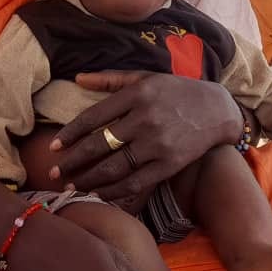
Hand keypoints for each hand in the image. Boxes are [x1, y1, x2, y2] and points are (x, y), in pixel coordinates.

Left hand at [48, 70, 241, 206]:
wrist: (217, 109)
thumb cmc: (176, 91)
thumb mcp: (145, 77)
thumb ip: (110, 78)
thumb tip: (77, 78)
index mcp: (136, 94)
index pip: (94, 116)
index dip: (70, 134)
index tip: (54, 146)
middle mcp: (145, 118)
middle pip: (100, 144)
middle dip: (73, 161)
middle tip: (54, 171)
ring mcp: (158, 144)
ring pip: (114, 167)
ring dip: (88, 179)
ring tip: (71, 185)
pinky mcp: (169, 164)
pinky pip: (135, 182)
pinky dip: (113, 191)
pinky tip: (97, 193)